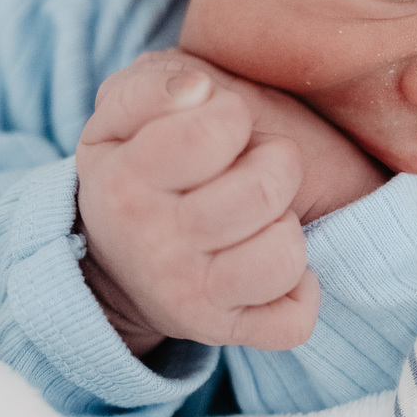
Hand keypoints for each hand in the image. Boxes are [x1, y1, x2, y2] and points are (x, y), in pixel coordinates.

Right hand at [74, 50, 384, 356]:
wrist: (116, 260)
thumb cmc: (140, 164)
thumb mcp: (123, 114)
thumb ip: (152, 85)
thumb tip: (197, 91)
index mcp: (124, 181)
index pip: (216, 129)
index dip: (231, 115)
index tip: (219, 126)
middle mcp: (154, 245)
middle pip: (266, 188)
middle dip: (275, 163)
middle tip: (250, 167)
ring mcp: (189, 294)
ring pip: (286, 253)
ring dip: (286, 224)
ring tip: (259, 216)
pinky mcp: (223, 331)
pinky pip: (293, 321)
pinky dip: (300, 292)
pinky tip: (273, 267)